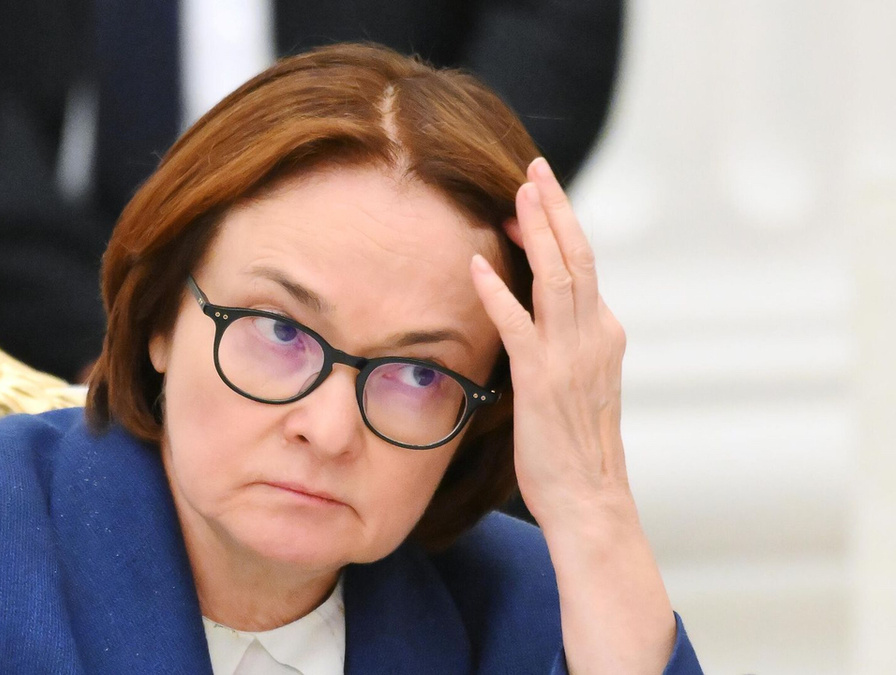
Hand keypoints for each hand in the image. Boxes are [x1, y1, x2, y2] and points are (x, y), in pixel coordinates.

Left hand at [470, 157, 629, 528]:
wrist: (591, 499)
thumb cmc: (577, 448)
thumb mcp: (579, 382)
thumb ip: (566, 343)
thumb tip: (539, 315)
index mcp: (603, 335)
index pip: (582, 268)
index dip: (559, 228)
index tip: (535, 197)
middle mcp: (593, 336)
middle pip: (577, 257)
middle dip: (556, 209)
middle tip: (536, 169)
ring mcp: (570, 356)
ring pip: (557, 277)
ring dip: (538, 231)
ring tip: (519, 193)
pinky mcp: (541, 380)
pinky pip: (517, 325)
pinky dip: (497, 291)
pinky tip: (476, 264)